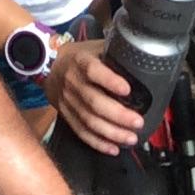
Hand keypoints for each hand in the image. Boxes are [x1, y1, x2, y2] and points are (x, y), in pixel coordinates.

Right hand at [46, 40, 144, 155]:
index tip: (127, 90)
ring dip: (111, 132)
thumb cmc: (81, 57)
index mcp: (80, 61)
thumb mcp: (96, 47)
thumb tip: (143, 61)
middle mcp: (72, 81)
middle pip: (93, 101)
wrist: (52, 67)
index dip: (109, 80)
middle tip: (137, 122)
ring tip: (130, 137)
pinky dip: (97, 142)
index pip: (92, 70)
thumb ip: (115, 54)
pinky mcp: (66, 114)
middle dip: (117, 115)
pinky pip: (81, 131)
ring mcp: (68, 100)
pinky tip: (112, 147)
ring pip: (88, 120)